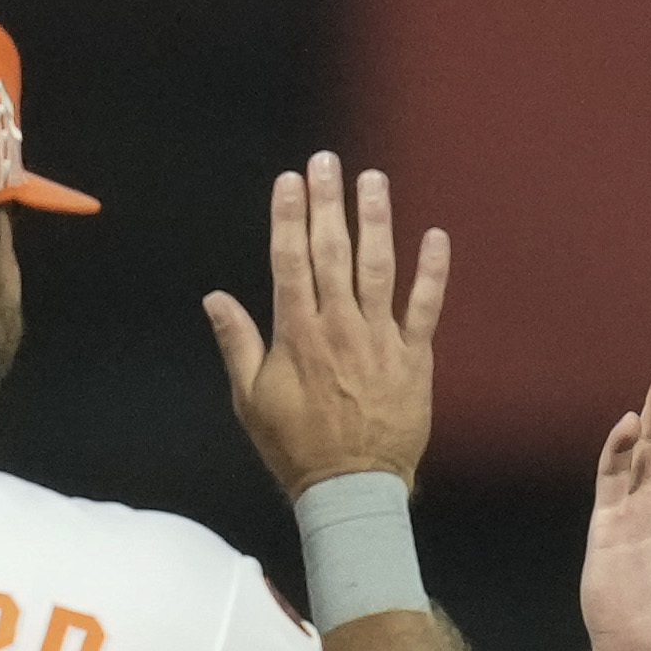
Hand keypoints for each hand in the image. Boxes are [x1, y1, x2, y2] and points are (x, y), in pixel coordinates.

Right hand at [203, 150, 441, 495]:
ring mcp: (380, 340)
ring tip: (374, 181)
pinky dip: (432, 272)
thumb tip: (215, 298)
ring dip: (377, 221)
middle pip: (332, 252)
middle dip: (328, 203)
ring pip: (379, 269)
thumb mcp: (251, 399)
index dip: (289, 216)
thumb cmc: (296, 446)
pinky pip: (426, 307)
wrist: (351, 488)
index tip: (290, 181)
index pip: (290, 261)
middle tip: (327, 162)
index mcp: (297, 335)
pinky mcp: (413, 357)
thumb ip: (237, 343)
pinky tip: (435, 236)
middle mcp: (339, 328)